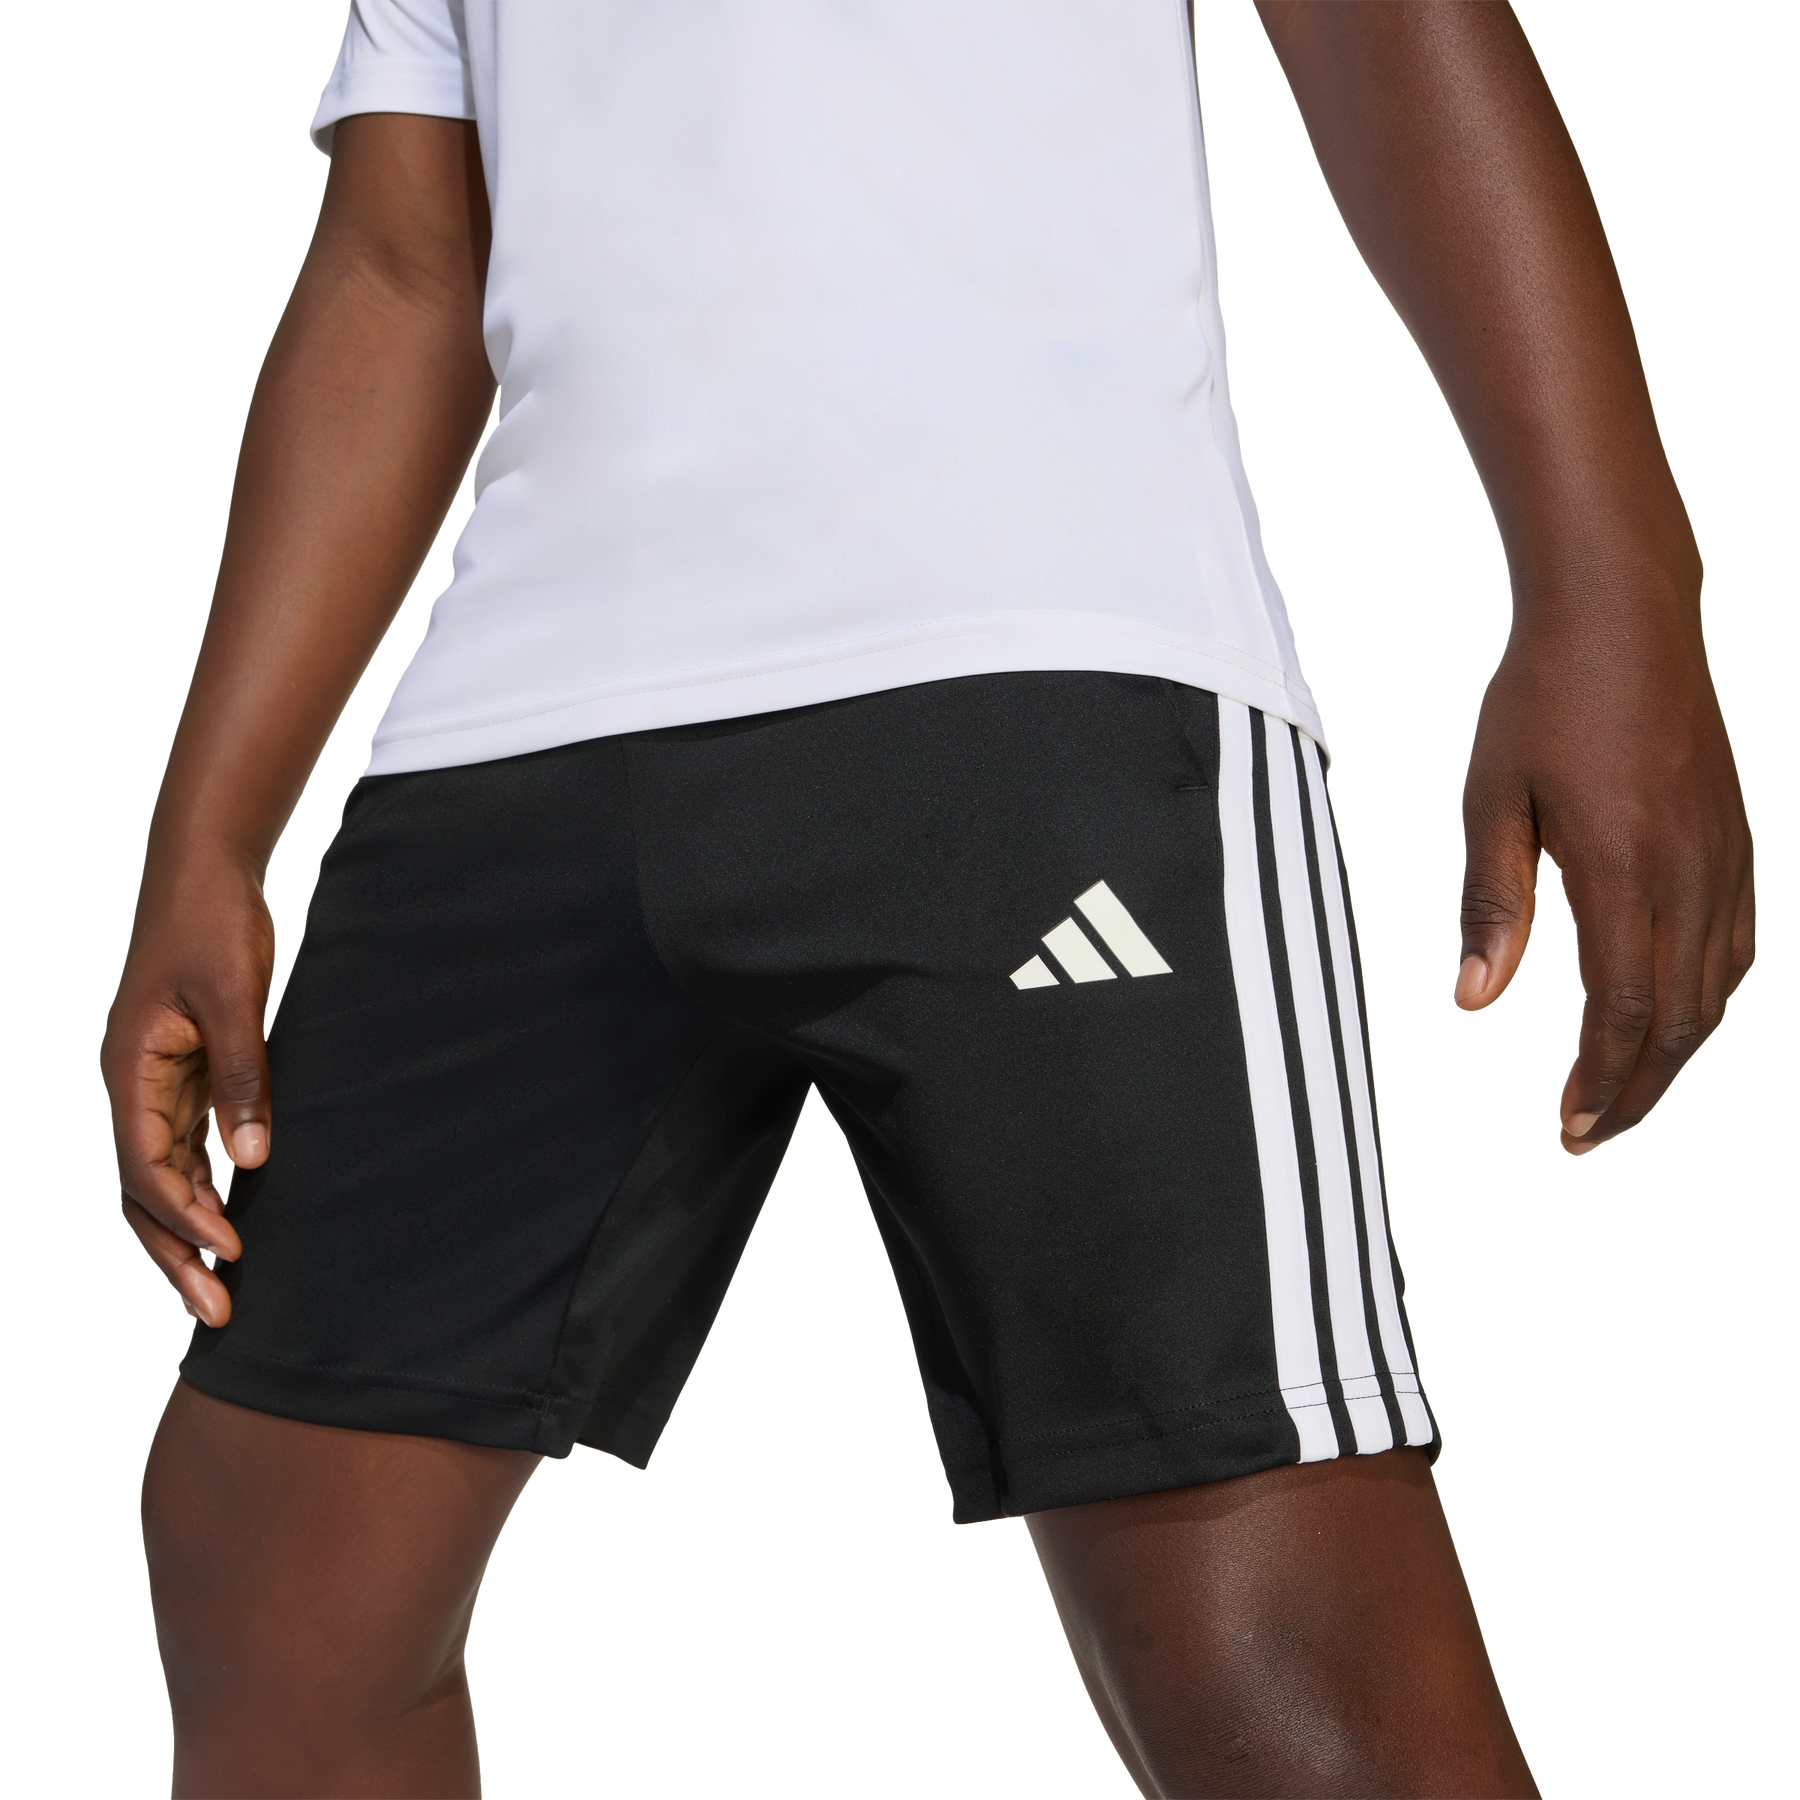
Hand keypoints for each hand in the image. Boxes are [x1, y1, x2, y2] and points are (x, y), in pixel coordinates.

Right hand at [99, 860, 275, 1324]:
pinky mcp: (183, 1074)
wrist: (204, 872)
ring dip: (190, 1230)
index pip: (145, 1166)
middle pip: (144, 1189)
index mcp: (130, 1070)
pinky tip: (236, 1221)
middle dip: (177, 1251)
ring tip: (228, 1286)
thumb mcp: (234, 998)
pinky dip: (205, 1188)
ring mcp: (154, 1083)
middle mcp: (132, 1086)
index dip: (183, 1216)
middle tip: (220, 1311)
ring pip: (162, 1176)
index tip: (227, 1253)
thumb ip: (243, 1076)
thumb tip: (250, 1162)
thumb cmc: (214, 925)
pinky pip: (185, 1147)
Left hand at [1453, 590, 1754, 1155]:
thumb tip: (1471, 1003)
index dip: (1600, 1082)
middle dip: (1636, 1089)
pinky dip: (1707, 998)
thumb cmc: (1538, 701)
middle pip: (1677, 1021)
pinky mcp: (1735, 837)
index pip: (1623, 1013)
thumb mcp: (1492, 802)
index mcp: (1623, 873)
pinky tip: (1676, 1015)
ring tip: (1625, 1093)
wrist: (1622, 613)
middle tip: (1589, 1136)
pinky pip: (1736, 943)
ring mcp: (1724, 856)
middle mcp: (1689, 875)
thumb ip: (1490, 905)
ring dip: (1673, 1053)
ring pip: (1714, 990)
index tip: (1569, 1131)